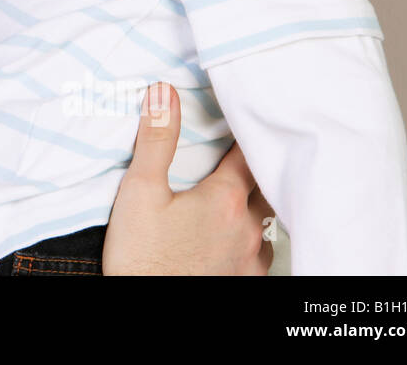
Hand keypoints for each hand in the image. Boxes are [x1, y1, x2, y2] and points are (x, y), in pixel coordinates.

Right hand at [102, 82, 273, 274]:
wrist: (145, 312)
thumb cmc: (141, 257)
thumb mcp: (139, 191)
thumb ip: (156, 140)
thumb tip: (164, 94)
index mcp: (225, 200)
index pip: (249, 153)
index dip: (246, 133)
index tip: (241, 118)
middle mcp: (248, 229)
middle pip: (267, 185)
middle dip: (257, 166)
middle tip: (244, 150)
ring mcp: (251, 259)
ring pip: (267, 220)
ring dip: (256, 203)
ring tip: (238, 192)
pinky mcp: (244, 281)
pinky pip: (261, 251)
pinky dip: (251, 235)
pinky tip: (233, 234)